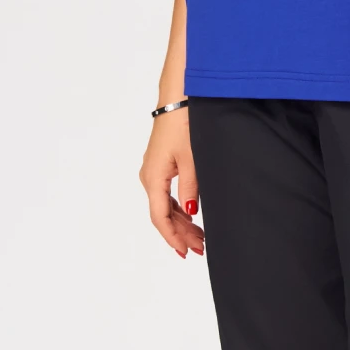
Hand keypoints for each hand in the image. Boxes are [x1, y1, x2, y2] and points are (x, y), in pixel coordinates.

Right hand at [139, 109, 204, 256]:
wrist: (178, 99)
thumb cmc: (184, 124)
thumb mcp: (192, 159)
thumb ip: (191, 188)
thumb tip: (190, 212)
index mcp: (154, 178)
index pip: (160, 217)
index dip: (172, 237)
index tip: (185, 251)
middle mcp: (149, 176)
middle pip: (162, 214)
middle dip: (180, 233)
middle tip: (200, 248)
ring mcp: (154, 170)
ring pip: (165, 205)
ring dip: (181, 222)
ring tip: (199, 237)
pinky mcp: (161, 164)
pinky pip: (166, 193)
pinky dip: (178, 208)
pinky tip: (191, 217)